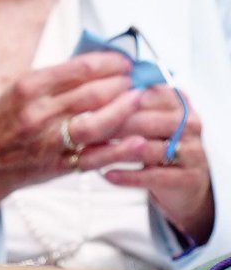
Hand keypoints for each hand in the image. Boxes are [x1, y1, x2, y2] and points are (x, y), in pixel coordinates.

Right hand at [0, 51, 135, 217]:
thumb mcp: (17, 91)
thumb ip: (53, 80)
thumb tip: (93, 66)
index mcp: (28, 87)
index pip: (80, 69)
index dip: (109, 63)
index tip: (122, 62)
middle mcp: (39, 112)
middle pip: (94, 93)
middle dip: (122, 84)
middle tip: (134, 80)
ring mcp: (50, 140)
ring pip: (100, 123)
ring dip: (126, 110)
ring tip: (138, 100)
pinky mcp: (58, 165)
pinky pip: (96, 157)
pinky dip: (121, 150)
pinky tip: (138, 140)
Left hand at [93, 85, 213, 244]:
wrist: (184, 180)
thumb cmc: (156, 141)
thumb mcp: (145, 115)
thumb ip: (123, 99)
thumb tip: (85, 89)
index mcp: (176, 100)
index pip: (140, 94)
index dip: (108, 101)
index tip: (81, 106)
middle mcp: (189, 123)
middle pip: (141, 121)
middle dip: (106, 127)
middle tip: (78, 132)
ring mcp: (191, 150)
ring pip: (146, 149)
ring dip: (111, 152)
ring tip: (86, 154)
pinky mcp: (188, 177)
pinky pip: (153, 175)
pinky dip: (127, 175)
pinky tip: (107, 174)